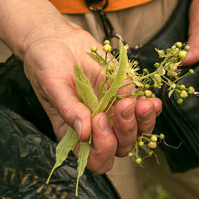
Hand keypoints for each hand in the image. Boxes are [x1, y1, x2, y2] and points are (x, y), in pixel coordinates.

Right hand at [22, 25, 160, 172]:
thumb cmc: (47, 63)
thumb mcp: (52, 84)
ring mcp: (113, 110)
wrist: (58, 40)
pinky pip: (142, 108)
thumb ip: (67, 108)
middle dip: (126, 132)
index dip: (103, 149)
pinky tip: (151, 101)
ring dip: (143, 122)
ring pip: (137, 131)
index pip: (95, 158)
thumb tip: (84, 133)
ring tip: (142, 105)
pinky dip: (151, 108)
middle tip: (120, 106)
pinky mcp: (124, 93)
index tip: (99, 120)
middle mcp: (96, 125)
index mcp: (75, 131)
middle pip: (121, 146)